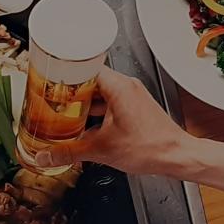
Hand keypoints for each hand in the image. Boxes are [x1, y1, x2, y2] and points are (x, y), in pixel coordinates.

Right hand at [33, 67, 223, 190]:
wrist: (177, 157)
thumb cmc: (151, 148)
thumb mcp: (101, 150)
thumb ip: (69, 152)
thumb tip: (45, 156)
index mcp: (118, 86)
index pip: (83, 66)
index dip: (63, 72)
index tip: (49, 76)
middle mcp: (125, 85)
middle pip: (89, 79)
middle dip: (69, 91)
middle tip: (51, 98)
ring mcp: (131, 95)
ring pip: (99, 92)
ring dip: (82, 102)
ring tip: (63, 113)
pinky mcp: (134, 107)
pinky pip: (109, 102)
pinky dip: (94, 111)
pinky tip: (84, 125)